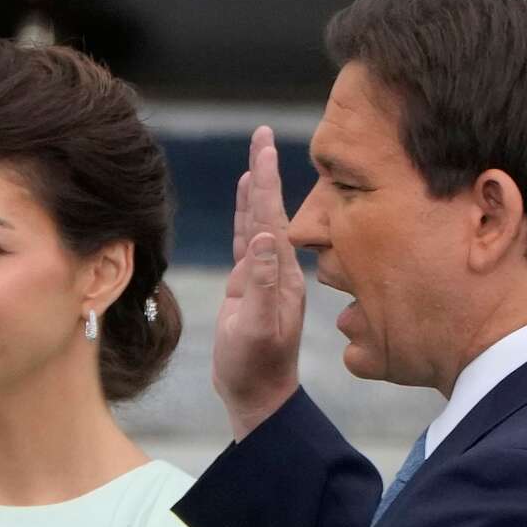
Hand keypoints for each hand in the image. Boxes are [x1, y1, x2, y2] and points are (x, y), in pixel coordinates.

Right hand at [215, 125, 307, 438]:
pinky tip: (245, 197)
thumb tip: (262, 238)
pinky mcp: (249, 284)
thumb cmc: (254, 366)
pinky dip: (245, 214)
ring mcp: (264, 274)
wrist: (257, 393)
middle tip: (261, 133)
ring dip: (257, 188)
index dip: (266, 179)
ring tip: (256, 155)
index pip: (272, 216)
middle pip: (268, 209)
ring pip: (258, 221)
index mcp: (281, 273)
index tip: (264, 144)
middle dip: (264, 171)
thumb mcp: (255, 327)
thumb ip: (260, 284)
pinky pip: (246, 240)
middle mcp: (277, 267)